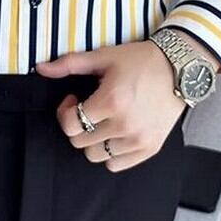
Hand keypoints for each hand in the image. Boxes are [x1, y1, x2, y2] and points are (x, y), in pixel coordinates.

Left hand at [34, 40, 186, 171]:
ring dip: (94, 139)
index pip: (70, 125)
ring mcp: (138, 140)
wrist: (180, 68)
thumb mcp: (103, 56)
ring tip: (104, 119)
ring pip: (96, 156)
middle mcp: (124, 124)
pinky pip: (116, 164)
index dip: (64, 111)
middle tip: (88, 107)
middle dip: (77, 125)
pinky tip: (117, 131)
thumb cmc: (140, 60)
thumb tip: (40, 68)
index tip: (73, 99)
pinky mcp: (150, 148)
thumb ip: (69, 64)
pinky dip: (111, 152)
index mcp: (111, 101)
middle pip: (80, 143)